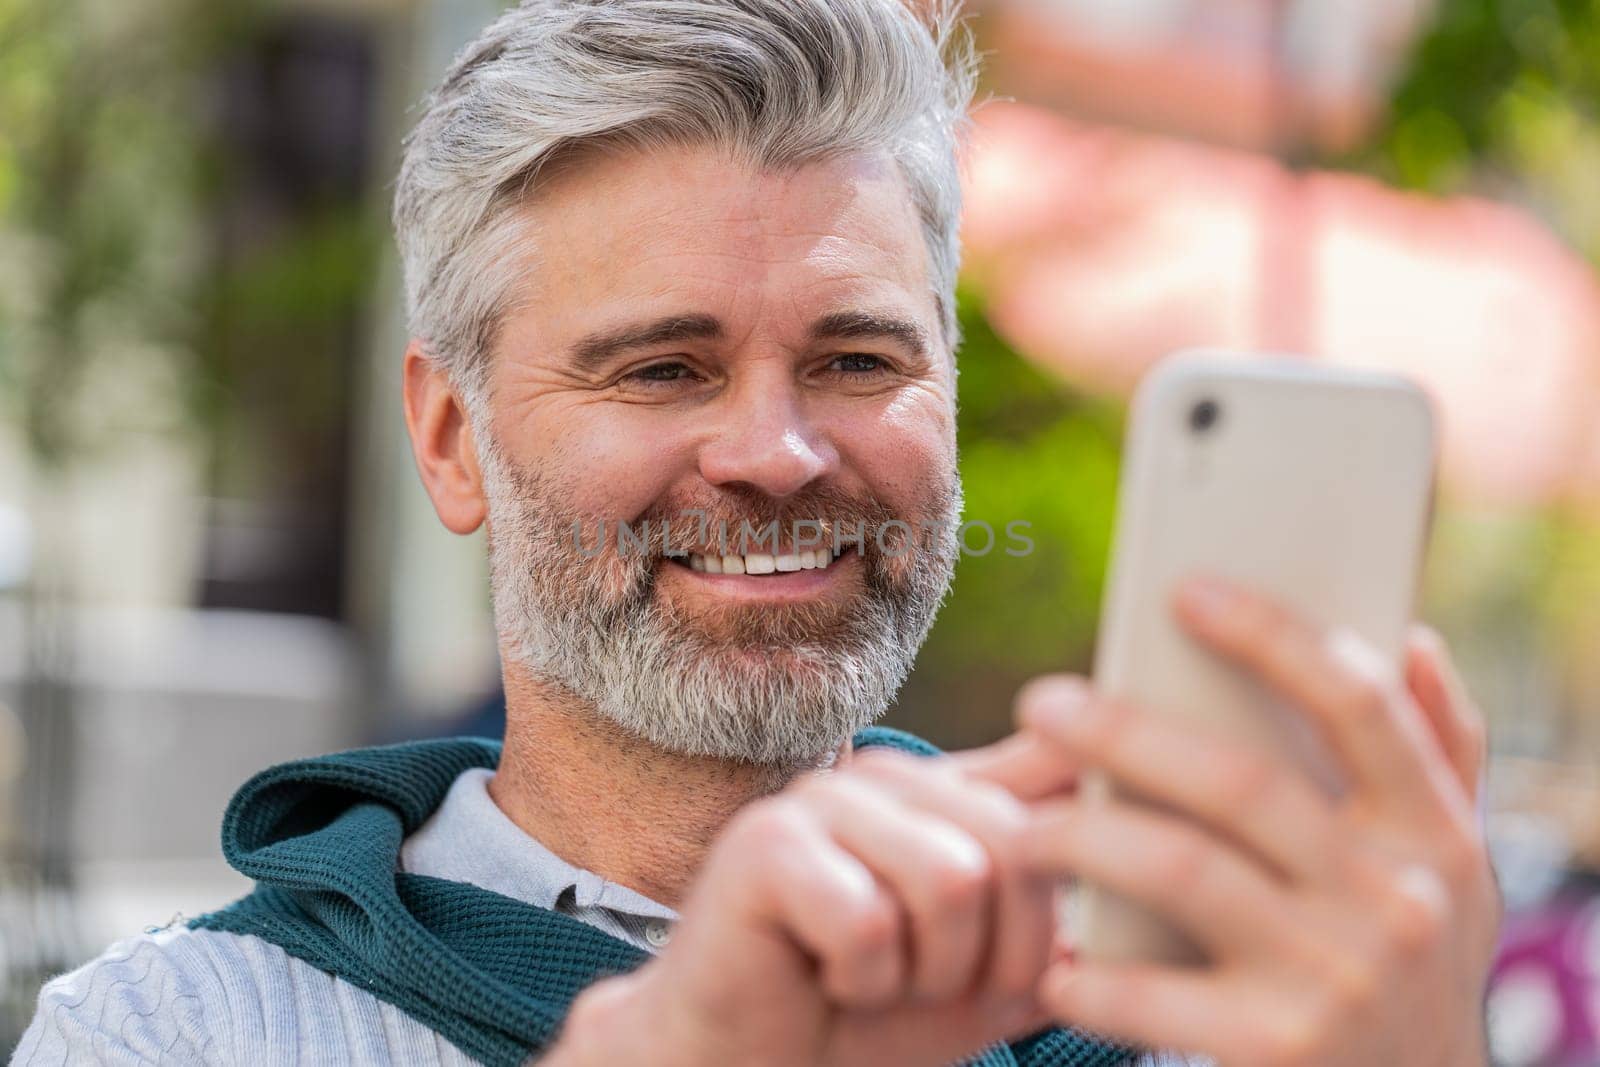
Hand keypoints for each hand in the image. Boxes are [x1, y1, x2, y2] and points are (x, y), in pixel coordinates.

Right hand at [553, 744, 1069, 1066]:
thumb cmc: (867, 1022)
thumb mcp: (986, 972)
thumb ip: (1048, 908)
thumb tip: (1136, 840)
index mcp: (945, 790)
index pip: (1055, 782)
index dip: (1078, 861)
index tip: (1058, 927)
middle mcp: (887, 776)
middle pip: (1016, 847)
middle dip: (997, 956)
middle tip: (933, 988)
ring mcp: (822, 799)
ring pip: (952, 879)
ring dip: (926, 971)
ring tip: (878, 982)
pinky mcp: (764, 843)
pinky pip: (869, 921)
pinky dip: (860, 982)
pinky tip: (822, 981)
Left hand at [1013, 579, 1500, 1065]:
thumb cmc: (1413, 971)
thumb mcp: (1455, 874)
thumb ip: (1443, 756)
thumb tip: (1415, 635)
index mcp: (1435, 833)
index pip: (1358, 704)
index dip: (1271, 637)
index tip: (1185, 590)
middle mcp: (1397, 899)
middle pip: (1240, 782)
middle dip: (1125, 733)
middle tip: (1041, 704)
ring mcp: (1340, 979)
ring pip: (1179, 871)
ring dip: (1079, 841)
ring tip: (1018, 833)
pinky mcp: (1280, 1051)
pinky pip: (1151, 995)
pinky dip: (1089, 976)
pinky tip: (1054, 964)